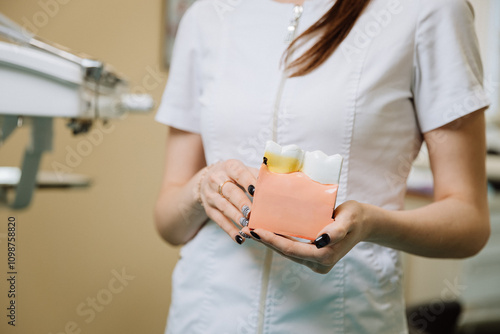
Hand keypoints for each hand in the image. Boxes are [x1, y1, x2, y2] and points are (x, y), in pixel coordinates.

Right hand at [199, 159, 258, 243]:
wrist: (207, 179)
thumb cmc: (234, 175)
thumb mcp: (243, 170)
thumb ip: (257, 175)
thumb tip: (276, 182)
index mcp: (229, 167)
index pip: (239, 174)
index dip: (248, 182)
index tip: (257, 192)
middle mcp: (217, 179)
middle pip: (230, 191)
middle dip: (242, 202)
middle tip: (252, 212)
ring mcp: (211, 195)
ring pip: (224, 206)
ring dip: (236, 217)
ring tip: (247, 225)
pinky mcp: (209, 209)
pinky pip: (219, 221)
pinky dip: (230, 230)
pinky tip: (240, 238)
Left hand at [241, 200, 369, 273]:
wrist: (365, 223)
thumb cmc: (355, 217)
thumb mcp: (348, 219)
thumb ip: (337, 230)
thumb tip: (321, 240)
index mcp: (324, 256)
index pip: (290, 249)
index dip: (271, 240)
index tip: (255, 230)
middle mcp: (318, 264)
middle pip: (285, 252)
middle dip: (264, 241)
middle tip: (245, 228)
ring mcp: (315, 263)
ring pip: (286, 252)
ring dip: (268, 241)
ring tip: (250, 229)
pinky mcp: (313, 257)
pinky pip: (292, 249)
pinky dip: (278, 240)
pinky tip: (265, 232)